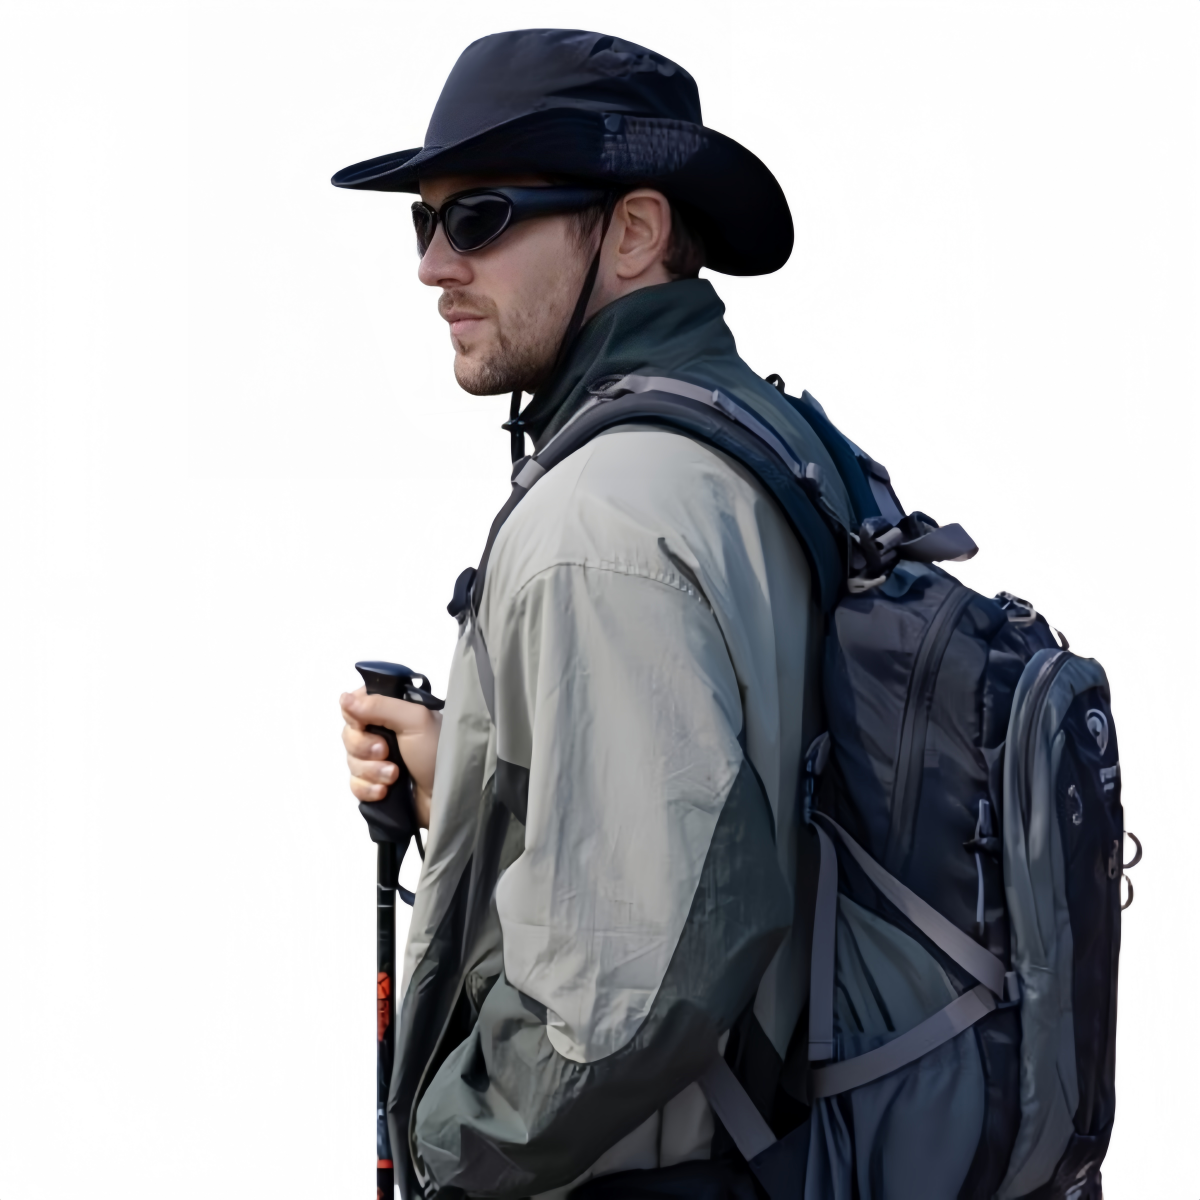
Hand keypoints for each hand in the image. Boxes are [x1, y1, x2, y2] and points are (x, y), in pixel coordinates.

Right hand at [340, 688, 442, 828]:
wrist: (449, 797)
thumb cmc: (438, 753)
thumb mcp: (415, 721)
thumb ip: (379, 705)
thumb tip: (344, 698)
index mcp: (393, 712)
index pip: (356, 705)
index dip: (354, 716)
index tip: (363, 724)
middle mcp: (383, 733)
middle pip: (350, 735)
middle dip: (364, 747)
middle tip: (386, 752)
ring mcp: (378, 761)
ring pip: (351, 761)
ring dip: (372, 771)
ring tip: (395, 775)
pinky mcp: (376, 784)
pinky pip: (355, 785)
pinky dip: (368, 789)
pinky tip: (385, 792)